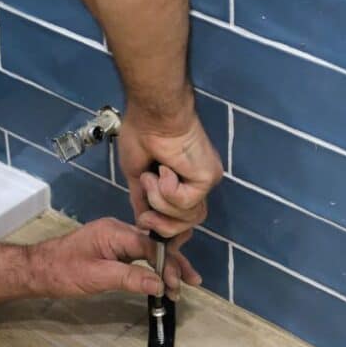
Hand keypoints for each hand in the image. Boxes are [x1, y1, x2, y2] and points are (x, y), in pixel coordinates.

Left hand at [28, 219, 200, 299]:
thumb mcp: (97, 277)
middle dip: (174, 265)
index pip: (151, 247)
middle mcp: (119, 231)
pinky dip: (153, 267)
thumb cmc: (62, 272)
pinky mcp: (112, 249)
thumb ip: (130, 278)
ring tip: (183, 283)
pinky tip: (162, 277)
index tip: (178, 284)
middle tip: (191, 283)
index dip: (168, 265)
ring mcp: (116, 239)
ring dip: (166, 267)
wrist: (36, 270)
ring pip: (150, 251)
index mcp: (115, 232)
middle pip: (155, 247)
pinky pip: (140, 255)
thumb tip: (160, 285)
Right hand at [117, 101, 222, 237]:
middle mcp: (198, 182)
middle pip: (187, 224)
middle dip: (162, 227)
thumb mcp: (136, 175)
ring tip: (151, 177)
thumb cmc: (142, 134)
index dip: (168, 231)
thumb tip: (142, 220)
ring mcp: (205, 181)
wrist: (151, 115)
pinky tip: (164, 169)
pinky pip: (186, 203)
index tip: (147, 231)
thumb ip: (143, 199)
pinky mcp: (208, 178)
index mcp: (184, 180)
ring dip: (160, 201)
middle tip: (145, 217)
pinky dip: (167, 190)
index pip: (184, 219)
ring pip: (186, 217)